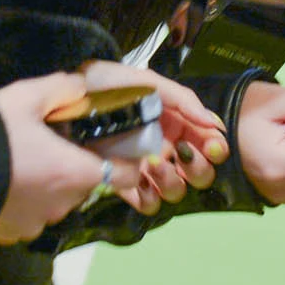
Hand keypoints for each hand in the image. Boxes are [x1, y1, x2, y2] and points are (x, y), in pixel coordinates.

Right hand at [0, 73, 143, 244]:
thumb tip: (81, 85)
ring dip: (50, 185)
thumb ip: (62, 88)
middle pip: (86, 185)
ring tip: (24, 162)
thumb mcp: (28, 96)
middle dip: (75, 166)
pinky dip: (26, 202)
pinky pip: (30, 216)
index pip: (126, 176)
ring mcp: (38, 224)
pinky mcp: (13, 234)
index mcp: (76, 172)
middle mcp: (64, 204)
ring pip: (57, 201)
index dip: (126, 162)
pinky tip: (7, 182)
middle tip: (54, 144)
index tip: (112, 147)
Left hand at [78, 60, 227, 204]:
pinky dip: (146, 195)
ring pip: (174, 190)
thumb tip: (213, 123)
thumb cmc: (109, 84)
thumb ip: (182, 98)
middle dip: (198, 167)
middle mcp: (165, 148)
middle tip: (183, 154)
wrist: (68, 96)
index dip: (215, 147)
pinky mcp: (123, 184)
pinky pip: (146, 202)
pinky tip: (138, 180)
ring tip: (153, 163)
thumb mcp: (147, 81)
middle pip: (198, 173)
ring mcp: (145, 169)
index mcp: (175, 123)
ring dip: (170, 181)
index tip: (211, 145)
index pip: (208, 142)